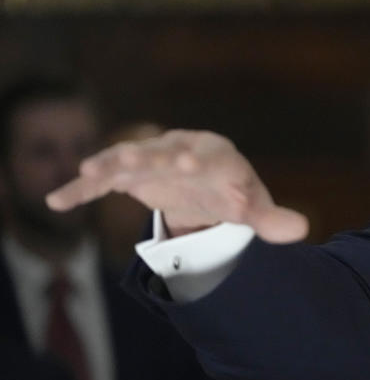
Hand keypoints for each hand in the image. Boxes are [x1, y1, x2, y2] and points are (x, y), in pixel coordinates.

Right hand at [46, 129, 308, 242]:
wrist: (205, 180)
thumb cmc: (232, 191)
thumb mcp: (251, 206)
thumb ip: (271, 218)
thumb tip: (302, 230)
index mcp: (214, 154)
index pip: (206, 155)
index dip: (197, 159)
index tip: (188, 163)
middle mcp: (179, 149)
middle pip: (162, 151)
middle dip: (148, 155)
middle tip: (131, 159)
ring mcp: (150, 160)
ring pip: (127, 159)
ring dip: (110, 165)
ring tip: (88, 172)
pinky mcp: (128, 175)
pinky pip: (103, 181)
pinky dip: (82, 189)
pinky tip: (56, 200)